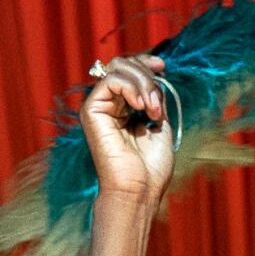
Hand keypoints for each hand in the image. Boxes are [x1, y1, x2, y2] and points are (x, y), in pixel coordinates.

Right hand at [80, 54, 175, 201]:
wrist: (138, 191)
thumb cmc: (151, 169)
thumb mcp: (160, 126)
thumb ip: (156, 100)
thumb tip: (157, 78)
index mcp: (124, 109)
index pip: (129, 72)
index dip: (145, 64)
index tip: (163, 67)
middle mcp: (109, 104)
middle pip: (123, 65)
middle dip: (147, 76)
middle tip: (158, 106)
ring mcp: (99, 106)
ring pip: (118, 69)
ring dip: (143, 84)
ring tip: (153, 112)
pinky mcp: (91, 110)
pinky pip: (110, 80)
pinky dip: (131, 88)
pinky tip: (141, 108)